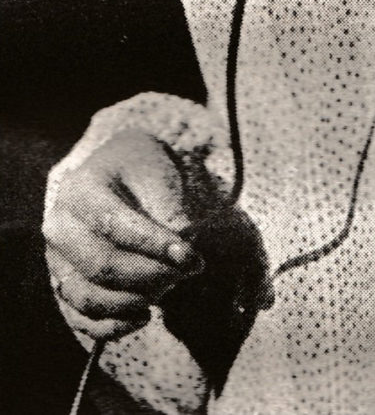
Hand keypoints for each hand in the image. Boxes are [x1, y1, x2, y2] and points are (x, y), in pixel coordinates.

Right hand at [44, 130, 203, 341]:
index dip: (156, 246)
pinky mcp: (62, 287)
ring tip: (169, 288)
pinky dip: (113, 327)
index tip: (192, 258)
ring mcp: (56, 261)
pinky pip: (81, 319)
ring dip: (135, 301)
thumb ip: (170, 210)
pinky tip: (144, 316)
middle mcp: (60, 228)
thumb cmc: (142, 172)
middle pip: (102, 266)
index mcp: (81, 191)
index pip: (115, 226)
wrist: (117, 174)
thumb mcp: (159, 174)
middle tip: (185, 273)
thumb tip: (182, 251)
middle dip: (151, 276)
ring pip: (89, 298)